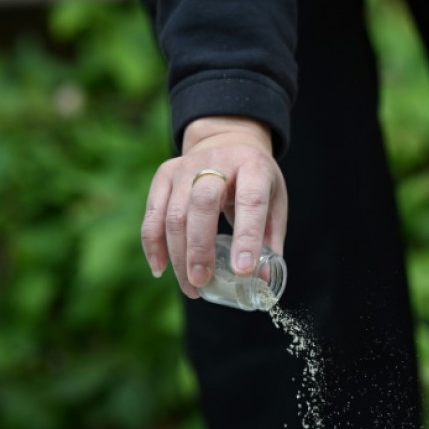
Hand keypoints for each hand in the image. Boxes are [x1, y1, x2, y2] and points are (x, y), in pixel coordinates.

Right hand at [141, 116, 287, 297]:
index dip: (247, 236)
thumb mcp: (275, 200)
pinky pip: (153, 213)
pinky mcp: (165, 174)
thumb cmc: (256, 179)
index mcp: (253, 167)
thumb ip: (270, 239)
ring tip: (191, 286)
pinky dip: (153, 244)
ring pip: (174, 212)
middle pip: (202, 204)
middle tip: (203, 281)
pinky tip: (160, 269)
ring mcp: (187, 166)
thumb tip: (261, 280)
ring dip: (178, 254)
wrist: (228, 141)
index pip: (251, 201)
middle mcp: (218, 162)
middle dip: (200, 247)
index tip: (243, 269)